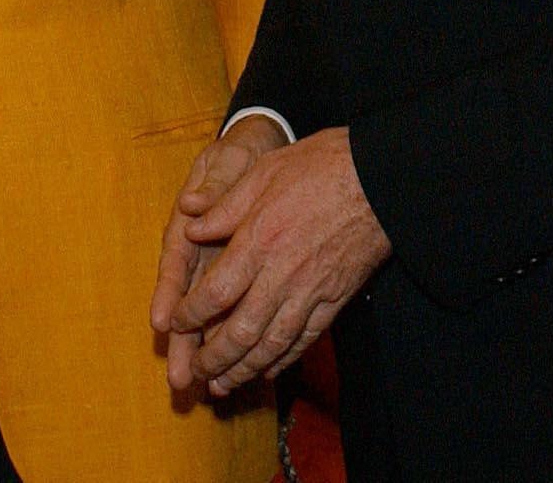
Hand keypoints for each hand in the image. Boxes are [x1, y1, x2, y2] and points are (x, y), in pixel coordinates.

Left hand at [172, 126, 389, 397]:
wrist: (378, 181)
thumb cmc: (317, 168)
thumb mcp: (260, 174)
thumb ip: (223, 206)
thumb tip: (189, 224)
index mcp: (258, 242)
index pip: (216, 292)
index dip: (191, 313)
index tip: (174, 323)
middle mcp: (282, 274)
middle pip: (241, 330)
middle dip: (214, 356)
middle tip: (195, 372)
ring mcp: (311, 291)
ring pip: (272, 343)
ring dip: (245, 368)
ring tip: (224, 384)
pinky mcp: (335, 299)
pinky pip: (305, 339)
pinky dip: (283, 359)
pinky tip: (268, 369)